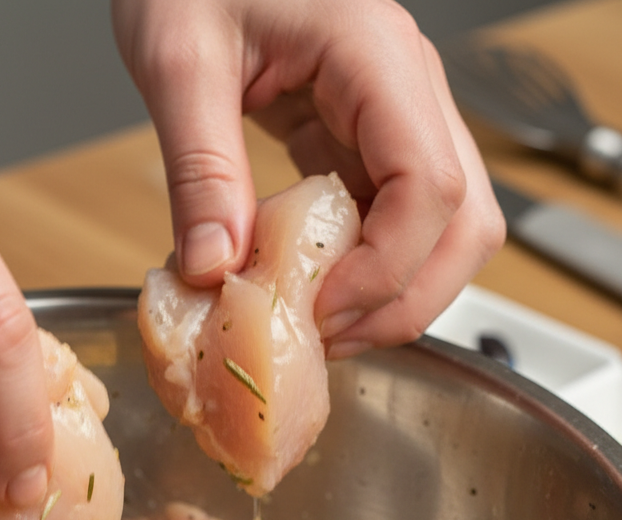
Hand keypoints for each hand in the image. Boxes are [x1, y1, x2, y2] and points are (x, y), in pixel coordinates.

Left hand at [112, 0, 504, 355]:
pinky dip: (361, 272)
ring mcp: (394, 121)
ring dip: (390, 294)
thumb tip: (214, 269)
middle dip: (403, 300)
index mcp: (374, 56)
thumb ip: (200, 168)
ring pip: (442, 232)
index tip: (319, 311)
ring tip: (317, 326)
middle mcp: (405, 90)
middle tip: (325, 338)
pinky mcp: (366, 145)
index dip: (386, 269)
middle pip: (465, 222)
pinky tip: (307, 292)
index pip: (431, 184)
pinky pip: (393, 224)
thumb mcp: (178, 60)